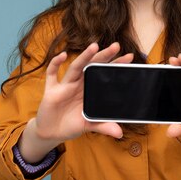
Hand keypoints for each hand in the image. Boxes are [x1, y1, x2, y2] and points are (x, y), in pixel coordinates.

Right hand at [19, 42, 132, 162]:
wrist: (51, 132)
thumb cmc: (71, 125)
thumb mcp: (89, 126)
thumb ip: (103, 127)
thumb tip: (119, 133)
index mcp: (89, 90)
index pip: (104, 74)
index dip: (115, 66)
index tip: (129, 57)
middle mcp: (79, 84)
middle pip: (92, 66)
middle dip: (104, 56)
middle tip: (116, 46)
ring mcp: (65, 85)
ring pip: (75, 67)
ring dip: (84, 57)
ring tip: (94, 46)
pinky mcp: (51, 90)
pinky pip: (52, 74)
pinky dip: (55, 64)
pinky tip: (62, 55)